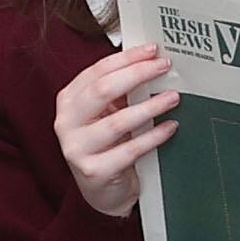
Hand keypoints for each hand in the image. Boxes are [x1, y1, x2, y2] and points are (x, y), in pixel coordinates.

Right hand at [51, 42, 178, 215]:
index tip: (152, 50)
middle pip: (103, 90)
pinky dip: (153, 137)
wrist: (102, 190)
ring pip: (117, 121)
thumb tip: (152, 62)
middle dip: (137, 74)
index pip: (97, 71)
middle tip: (164, 67)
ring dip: (150, 106)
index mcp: (69, 100)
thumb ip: (120, 90)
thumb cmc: (107, 144)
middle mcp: (66, 122)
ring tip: (173, 97)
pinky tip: (170, 127)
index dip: (127, 58)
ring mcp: (77, 148)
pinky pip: (129, 150)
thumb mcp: (107, 113)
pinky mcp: (94, 171)